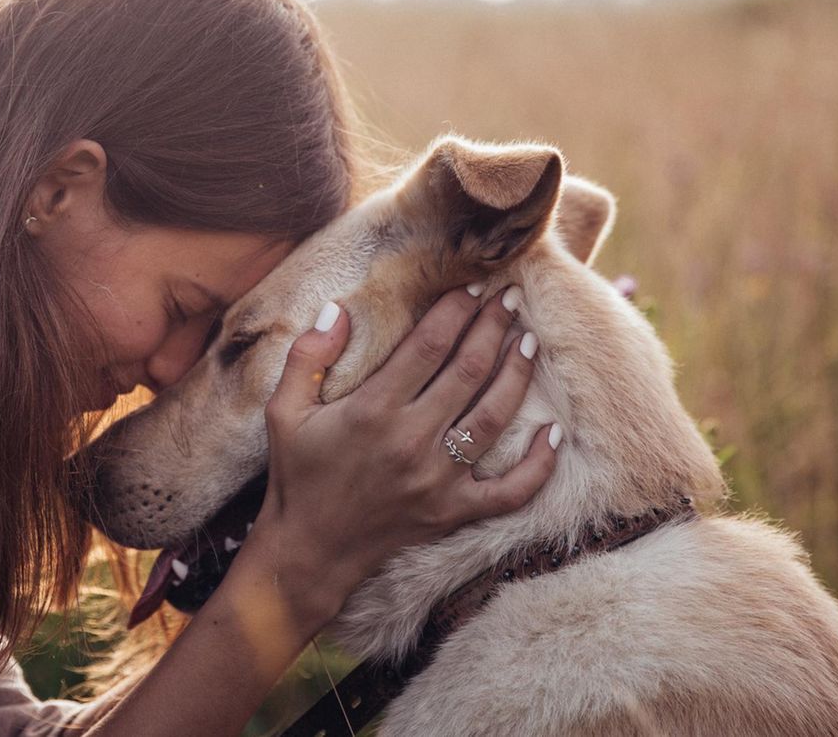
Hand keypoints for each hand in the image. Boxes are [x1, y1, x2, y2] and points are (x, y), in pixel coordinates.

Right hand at [248, 284, 558, 626]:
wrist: (309, 551)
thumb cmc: (297, 475)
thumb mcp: (284, 411)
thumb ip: (307, 357)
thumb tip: (339, 309)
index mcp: (372, 411)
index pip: (428, 346)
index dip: (456, 310)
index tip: (472, 287)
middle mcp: (410, 442)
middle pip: (469, 371)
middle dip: (493, 328)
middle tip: (509, 299)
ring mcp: (438, 480)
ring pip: (494, 417)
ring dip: (517, 375)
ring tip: (528, 342)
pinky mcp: (454, 512)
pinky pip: (511, 490)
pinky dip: (539, 464)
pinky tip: (553, 433)